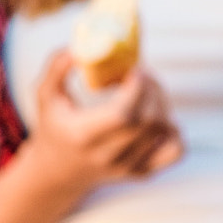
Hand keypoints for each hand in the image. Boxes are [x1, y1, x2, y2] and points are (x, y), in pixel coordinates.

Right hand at [19, 52, 183, 196]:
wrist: (58, 172)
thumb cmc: (54, 126)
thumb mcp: (46, 97)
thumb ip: (56, 70)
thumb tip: (77, 50)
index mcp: (82, 137)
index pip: (123, 116)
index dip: (137, 89)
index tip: (135, 69)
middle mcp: (106, 157)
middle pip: (148, 120)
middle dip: (153, 88)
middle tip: (143, 74)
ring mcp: (126, 168)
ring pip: (164, 130)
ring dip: (162, 103)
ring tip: (145, 92)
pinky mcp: (142, 173)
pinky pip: (176, 150)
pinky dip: (174, 130)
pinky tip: (156, 119)